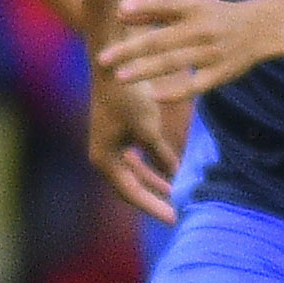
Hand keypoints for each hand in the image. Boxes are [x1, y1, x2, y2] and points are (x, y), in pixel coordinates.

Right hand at [87, 48, 182, 224]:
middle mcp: (105, 156)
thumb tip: (175, 175)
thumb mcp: (148, 129)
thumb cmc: (129, 97)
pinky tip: (170, 168)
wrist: (113, 63)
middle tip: (179, 210)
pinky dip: (153, 164)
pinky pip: (137, 158)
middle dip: (155, 197)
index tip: (175, 219)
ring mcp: (110, 145)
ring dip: (155, 182)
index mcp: (105, 160)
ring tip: (176, 192)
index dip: (155, 207)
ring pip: (135, 173)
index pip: (133, 194)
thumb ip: (162, 155)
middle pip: (132, 187)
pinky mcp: (118, 133)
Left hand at [98, 0, 267, 104]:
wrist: (259, 29)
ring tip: (120, 78)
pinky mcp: (221, 74)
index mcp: (193, 7)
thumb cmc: (215, 14)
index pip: (164, 4)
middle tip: (103, 59)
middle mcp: (202, 29)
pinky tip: (154, 96)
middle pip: (161, 40)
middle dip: (130, 50)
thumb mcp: (190, 4)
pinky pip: (195, 86)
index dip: (141, 7)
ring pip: (174, 63)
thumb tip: (120, 12)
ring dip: (146, 70)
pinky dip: (176, 92)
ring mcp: (211, 52)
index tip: (117, 12)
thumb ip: (155, 9)